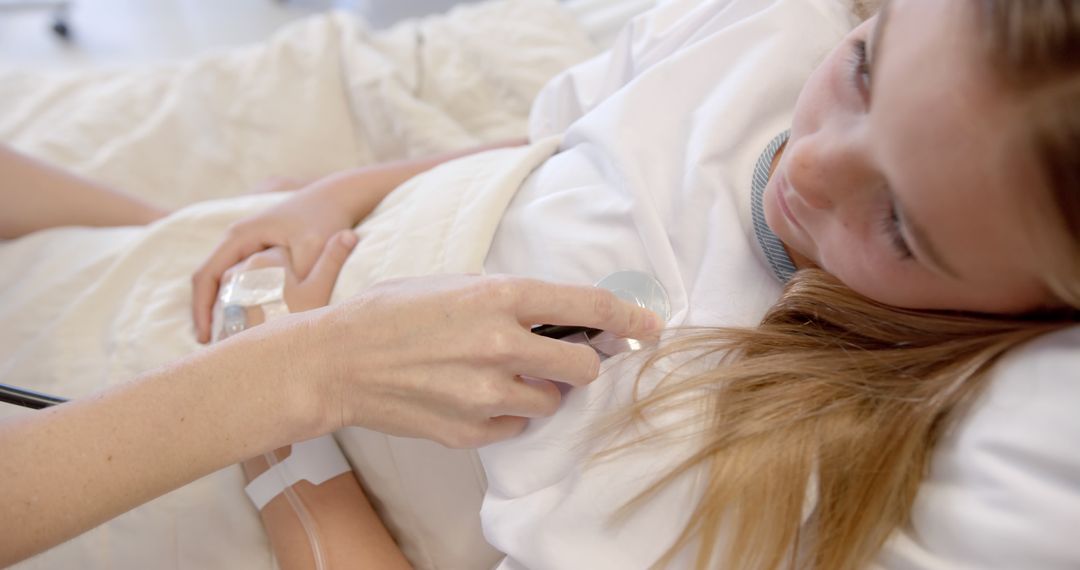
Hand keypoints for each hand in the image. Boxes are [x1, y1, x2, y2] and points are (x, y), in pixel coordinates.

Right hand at [193, 177, 378, 342]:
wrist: (336, 198)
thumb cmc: (325, 219)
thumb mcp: (314, 246)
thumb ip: (299, 274)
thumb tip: (285, 305)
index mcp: (240, 236)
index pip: (206, 275)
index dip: (201, 309)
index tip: (204, 337)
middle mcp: (237, 238)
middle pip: (208, 280)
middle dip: (206, 313)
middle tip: (211, 345)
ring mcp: (246, 243)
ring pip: (221, 281)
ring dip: (219, 309)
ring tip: (224, 340)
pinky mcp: (258, 250)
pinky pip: (237, 278)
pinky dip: (235, 301)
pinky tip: (245, 323)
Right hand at [300, 275, 663, 447]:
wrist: (338, 360)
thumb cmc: (391, 311)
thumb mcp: (453, 283)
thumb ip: (507, 298)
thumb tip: (553, 313)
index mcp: (500, 296)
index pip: (587, 308)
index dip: (629, 318)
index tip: (651, 326)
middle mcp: (501, 345)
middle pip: (584, 368)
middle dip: (582, 364)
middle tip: (565, 358)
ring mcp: (486, 393)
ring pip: (552, 402)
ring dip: (541, 391)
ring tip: (500, 375)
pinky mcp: (471, 430)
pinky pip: (515, 426)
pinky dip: (506, 414)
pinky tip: (471, 395)